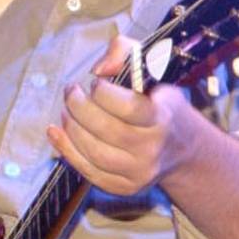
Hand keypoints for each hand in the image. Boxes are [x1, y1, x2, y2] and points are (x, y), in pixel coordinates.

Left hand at [46, 34, 198, 196]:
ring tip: (66, 111)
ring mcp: (138, 172)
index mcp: (163, 118)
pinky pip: (89, 171)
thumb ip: (125, 51)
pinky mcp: (124, 187)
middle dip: (79, 108)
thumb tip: (99, 69)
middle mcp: (152, 149)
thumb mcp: (154, 68)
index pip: (128, 108)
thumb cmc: (161, 103)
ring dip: (71, 129)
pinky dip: (66, 151)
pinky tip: (56, 133)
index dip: (104, 94)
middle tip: (71, 92)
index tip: (95, 83)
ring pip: (94, 153)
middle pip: (107, 131)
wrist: (183, 149)